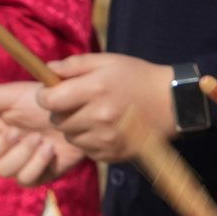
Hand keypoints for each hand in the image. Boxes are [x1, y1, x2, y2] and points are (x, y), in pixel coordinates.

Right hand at [0, 82, 86, 187]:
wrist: (81, 115)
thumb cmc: (47, 101)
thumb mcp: (16, 94)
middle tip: (15, 132)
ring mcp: (15, 162)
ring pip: (2, 170)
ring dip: (21, 153)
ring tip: (39, 138)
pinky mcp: (34, 175)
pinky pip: (25, 179)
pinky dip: (36, 164)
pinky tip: (49, 150)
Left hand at [36, 53, 175, 162]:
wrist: (171, 104)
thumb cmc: (137, 77)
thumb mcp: (108, 61)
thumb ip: (75, 64)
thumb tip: (48, 69)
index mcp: (95, 90)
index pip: (50, 101)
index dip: (45, 96)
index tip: (51, 93)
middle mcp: (99, 117)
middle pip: (57, 121)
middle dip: (60, 112)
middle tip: (74, 103)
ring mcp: (106, 138)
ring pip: (70, 138)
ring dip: (74, 128)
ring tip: (91, 116)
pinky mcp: (112, 154)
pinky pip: (86, 150)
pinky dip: (88, 140)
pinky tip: (102, 129)